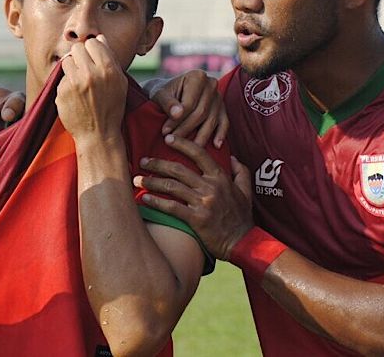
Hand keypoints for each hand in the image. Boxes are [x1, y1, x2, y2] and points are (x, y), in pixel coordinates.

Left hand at [56, 35, 126, 141]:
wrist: (98, 134)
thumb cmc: (111, 107)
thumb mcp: (119, 82)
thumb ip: (109, 58)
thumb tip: (99, 38)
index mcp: (108, 69)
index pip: (93, 42)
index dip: (92, 50)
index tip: (93, 60)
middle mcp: (91, 73)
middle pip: (77, 48)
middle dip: (80, 57)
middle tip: (85, 71)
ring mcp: (74, 83)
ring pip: (66, 61)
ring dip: (71, 69)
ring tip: (79, 83)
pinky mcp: (62, 92)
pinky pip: (61, 78)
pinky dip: (66, 85)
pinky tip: (75, 96)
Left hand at [134, 136, 252, 259]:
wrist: (243, 244)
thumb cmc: (242, 218)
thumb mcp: (246, 192)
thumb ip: (241, 172)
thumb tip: (232, 157)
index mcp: (221, 178)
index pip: (199, 154)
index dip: (182, 144)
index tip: (167, 138)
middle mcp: (211, 187)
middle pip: (178, 169)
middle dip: (157, 163)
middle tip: (143, 161)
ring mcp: (203, 203)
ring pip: (172, 186)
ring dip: (151, 182)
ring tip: (137, 180)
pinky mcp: (196, 219)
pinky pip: (171, 207)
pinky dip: (156, 202)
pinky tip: (144, 199)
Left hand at [146, 70, 227, 147]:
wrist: (171, 93)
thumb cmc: (163, 93)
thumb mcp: (160, 95)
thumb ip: (167, 103)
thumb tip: (177, 114)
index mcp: (197, 76)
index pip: (189, 103)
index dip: (177, 120)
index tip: (165, 132)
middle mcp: (211, 83)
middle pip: (201, 112)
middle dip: (186, 129)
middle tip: (173, 141)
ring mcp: (219, 96)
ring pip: (211, 120)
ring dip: (199, 136)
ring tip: (187, 148)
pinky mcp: (223, 108)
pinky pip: (224, 122)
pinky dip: (220, 134)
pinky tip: (215, 146)